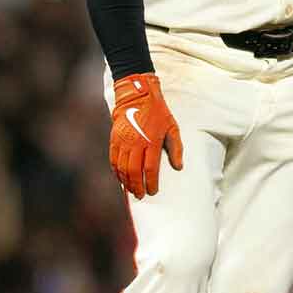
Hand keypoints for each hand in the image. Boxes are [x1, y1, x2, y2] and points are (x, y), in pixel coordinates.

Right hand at [109, 73, 183, 198]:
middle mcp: (135, 143)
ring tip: (131, 190)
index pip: (150, 168)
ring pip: (121, 167)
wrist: (137, 96)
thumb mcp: (172, 128)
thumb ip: (176, 148)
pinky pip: (113, 159)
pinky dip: (116, 171)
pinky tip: (120, 178)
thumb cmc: (158, 113)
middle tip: (141, 195)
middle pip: (134, 171)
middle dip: (137, 186)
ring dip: (126, 181)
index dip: (151, 182)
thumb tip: (179, 167)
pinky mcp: (114, 139)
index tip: (153, 191)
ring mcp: (123, 141)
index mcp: (151, 141)